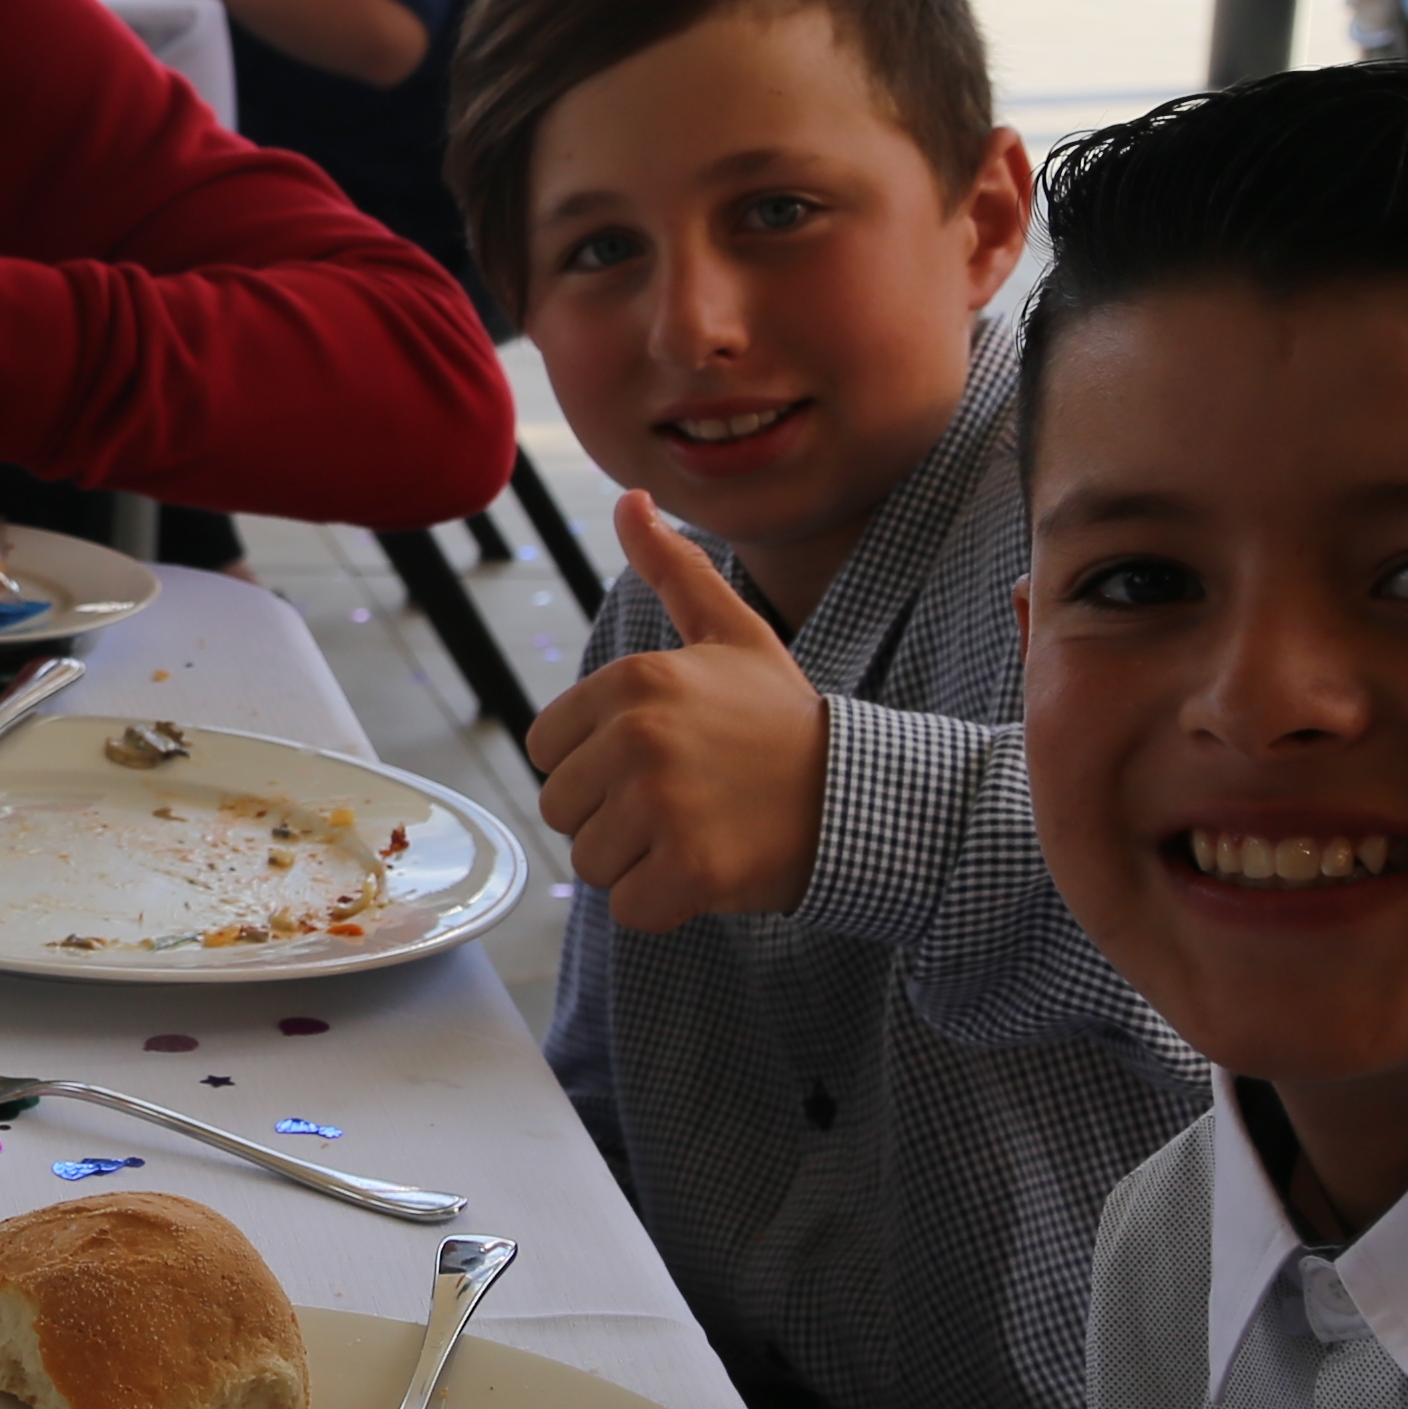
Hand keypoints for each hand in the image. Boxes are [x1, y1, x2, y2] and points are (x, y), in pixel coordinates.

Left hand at [522, 491, 828, 930]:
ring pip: (592, 862)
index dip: (594, 765)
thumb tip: (628, 498)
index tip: (659, 761)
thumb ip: (672, 567)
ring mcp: (663, 806)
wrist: (860, 795)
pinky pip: (631, 909)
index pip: (547, 750)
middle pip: (563, 810)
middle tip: (683, 802)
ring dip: (638, 862)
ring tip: (699, 832)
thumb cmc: (782, 720)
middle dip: (612, 818)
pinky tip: (710, 872)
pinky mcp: (690, 870)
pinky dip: (665, 905)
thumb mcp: (730, 633)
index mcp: (632, 680)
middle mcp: (638, 738)